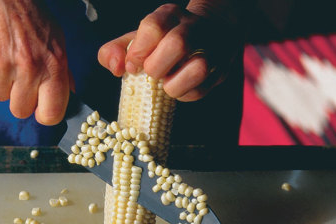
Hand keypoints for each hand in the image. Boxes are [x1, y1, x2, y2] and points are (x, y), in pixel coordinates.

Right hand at [0, 0, 71, 124]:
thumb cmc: (30, 16)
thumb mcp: (56, 40)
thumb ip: (63, 71)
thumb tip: (69, 93)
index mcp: (53, 65)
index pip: (51, 114)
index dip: (44, 113)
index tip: (40, 107)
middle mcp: (29, 68)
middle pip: (20, 111)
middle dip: (19, 98)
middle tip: (20, 78)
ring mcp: (3, 66)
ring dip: (2, 82)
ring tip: (6, 58)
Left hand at [98, 3, 239, 100]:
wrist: (210, 32)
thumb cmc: (164, 42)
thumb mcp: (137, 39)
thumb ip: (115, 51)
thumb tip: (116, 68)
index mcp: (170, 16)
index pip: (153, 27)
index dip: (138, 51)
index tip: (133, 66)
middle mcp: (194, 28)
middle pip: (177, 44)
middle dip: (157, 67)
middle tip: (151, 75)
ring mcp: (212, 49)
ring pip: (198, 68)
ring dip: (175, 85)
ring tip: (167, 85)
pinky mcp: (220, 71)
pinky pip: (202, 89)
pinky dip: (185, 94)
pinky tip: (179, 88)